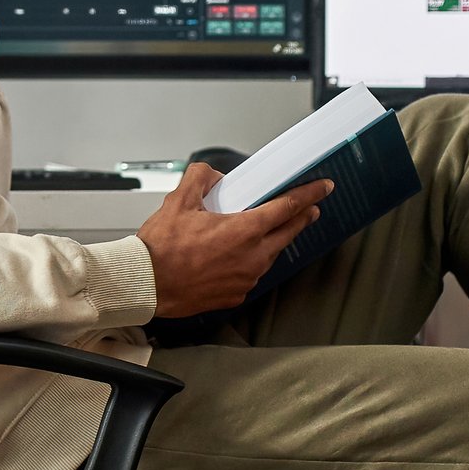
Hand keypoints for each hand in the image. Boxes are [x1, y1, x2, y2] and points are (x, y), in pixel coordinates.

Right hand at [135, 163, 332, 319]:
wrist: (147, 285)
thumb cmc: (161, 250)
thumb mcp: (178, 202)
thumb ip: (199, 179)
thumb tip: (211, 175)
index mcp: (244, 230)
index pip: (287, 208)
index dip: (308, 195)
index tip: (322, 189)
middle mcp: (252, 256)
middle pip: (288, 232)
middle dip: (301, 217)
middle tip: (309, 209)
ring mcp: (246, 278)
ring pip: (271, 255)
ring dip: (275, 240)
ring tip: (271, 231)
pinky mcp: (236, 294)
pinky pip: (253, 274)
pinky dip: (252, 262)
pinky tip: (240, 256)